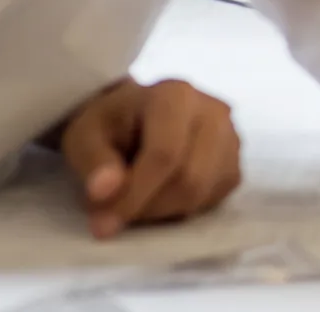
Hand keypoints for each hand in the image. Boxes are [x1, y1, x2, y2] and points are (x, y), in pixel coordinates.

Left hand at [56, 78, 241, 239]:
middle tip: (114, 215)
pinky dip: (181, 210)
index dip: (135, 194)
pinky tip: (158, 196)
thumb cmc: (109, 125)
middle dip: (148, 207)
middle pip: (190, 179)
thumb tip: (104, 192)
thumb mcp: (85, 137)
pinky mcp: (234, 165)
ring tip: (134, 202)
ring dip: (162, 212)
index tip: (102, 224)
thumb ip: (94, 163)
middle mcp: (214, 112)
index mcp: (176, 95)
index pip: (165, 154)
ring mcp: (231, 139)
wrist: (134, 119)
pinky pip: (212, 200)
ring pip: (203, 194)